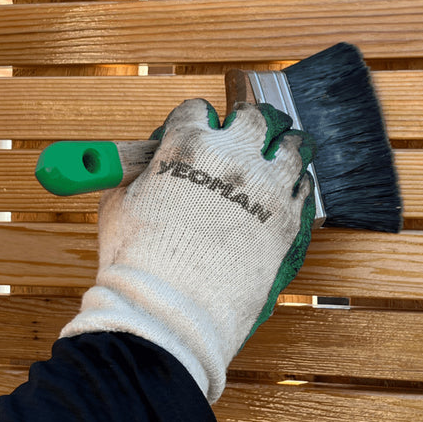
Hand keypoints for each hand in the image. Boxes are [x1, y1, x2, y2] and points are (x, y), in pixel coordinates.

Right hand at [60, 98, 315, 402]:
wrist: (171, 312)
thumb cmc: (138, 264)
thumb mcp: (118, 205)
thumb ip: (136, 176)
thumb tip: (145, 169)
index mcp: (188, 145)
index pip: (196, 109)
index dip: (196, 118)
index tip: (200, 125)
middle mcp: (233, 158)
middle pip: (253, 118)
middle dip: (247, 122)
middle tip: (246, 131)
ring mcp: (266, 188)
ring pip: (290, 147)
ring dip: (284, 146)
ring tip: (281, 149)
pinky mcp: (287, 221)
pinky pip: (304, 188)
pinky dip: (297, 184)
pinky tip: (292, 187)